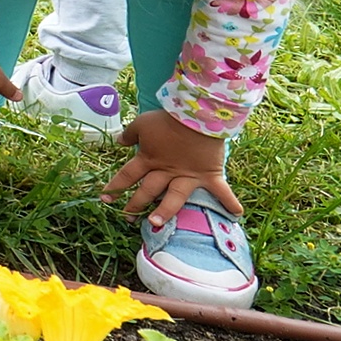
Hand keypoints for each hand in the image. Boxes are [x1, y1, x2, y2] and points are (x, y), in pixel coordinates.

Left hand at [105, 110, 241, 229]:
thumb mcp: (142, 123)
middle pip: (147, 191)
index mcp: (148, 159)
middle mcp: (166, 171)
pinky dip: (229, 201)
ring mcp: (188, 176)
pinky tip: (236, 214)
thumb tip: (119, 142)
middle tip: (126, 217)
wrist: (196, 115)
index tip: (104, 198)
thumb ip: (129, 134)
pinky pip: (220, 191)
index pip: (127, 176)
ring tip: (155, 224)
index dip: (115, 187)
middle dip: (135, 205)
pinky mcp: (208, 175)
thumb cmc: (167, 119)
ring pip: (174, 198)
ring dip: (164, 212)